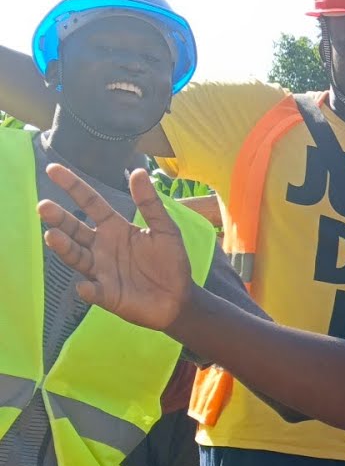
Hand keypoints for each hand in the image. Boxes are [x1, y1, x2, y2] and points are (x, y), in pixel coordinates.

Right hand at [37, 165, 192, 330]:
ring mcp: (101, 270)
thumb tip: (138, 171)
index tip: (53, 169)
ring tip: (52, 236)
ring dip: (64, 248)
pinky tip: (85, 286)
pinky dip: (88, 289)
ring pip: (77, 257)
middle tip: (44, 206)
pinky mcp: (107, 294)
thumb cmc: (170, 261)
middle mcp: (102, 247)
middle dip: (59, 218)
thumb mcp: (165, 229)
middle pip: (76, 229)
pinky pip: (93, 291)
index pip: (90, 203)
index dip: (73, 186)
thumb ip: (150, 203)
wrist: (179, 297)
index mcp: (115, 228)